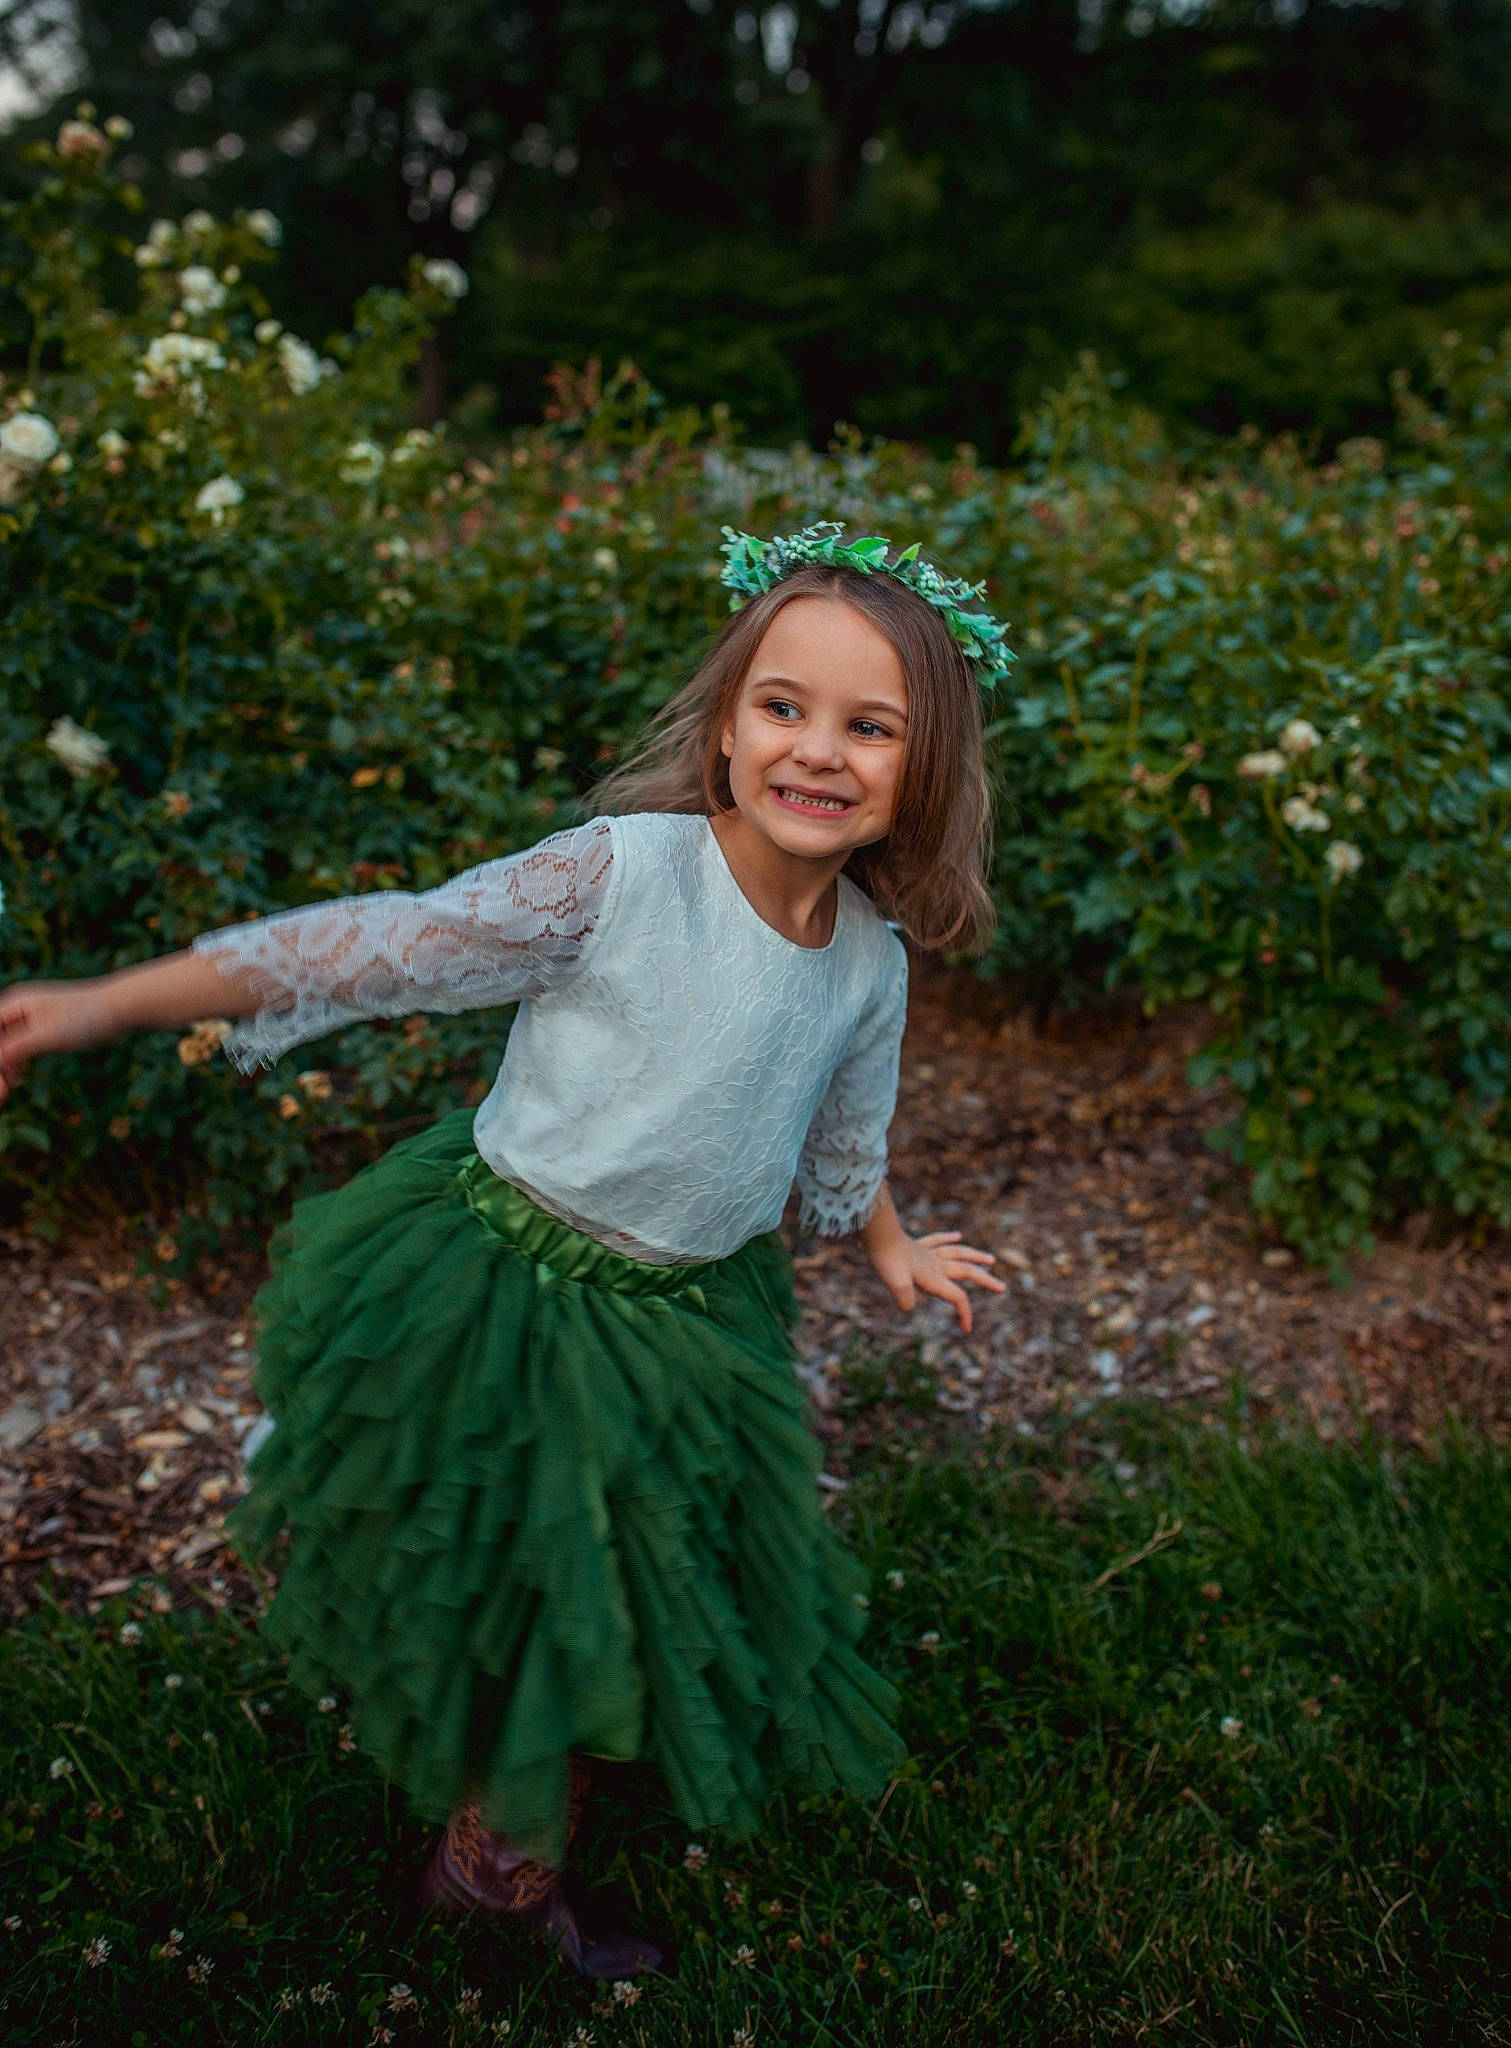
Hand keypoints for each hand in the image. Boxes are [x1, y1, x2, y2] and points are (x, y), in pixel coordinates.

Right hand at [0, 979, 119, 1105]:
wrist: (120, 1008)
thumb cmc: (84, 1017)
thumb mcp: (46, 1035)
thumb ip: (16, 1047)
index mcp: (15, 1004)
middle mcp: (20, 1009)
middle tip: (1, 1089)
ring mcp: (33, 1019)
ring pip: (8, 1044)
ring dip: (5, 1064)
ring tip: (8, 1085)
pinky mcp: (47, 1029)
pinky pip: (22, 1046)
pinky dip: (18, 1060)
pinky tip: (17, 1077)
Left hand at [866, 1227, 1005, 1333]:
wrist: (879, 1236)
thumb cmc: (887, 1261)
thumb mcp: (896, 1284)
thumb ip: (906, 1298)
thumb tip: (909, 1306)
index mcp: (934, 1277)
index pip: (958, 1296)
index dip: (965, 1313)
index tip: (967, 1329)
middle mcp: (936, 1264)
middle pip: (967, 1272)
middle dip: (986, 1281)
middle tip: (1002, 1288)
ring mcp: (928, 1253)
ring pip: (958, 1254)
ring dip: (976, 1257)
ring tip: (990, 1260)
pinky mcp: (918, 1245)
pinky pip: (938, 1241)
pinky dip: (949, 1239)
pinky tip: (958, 1236)